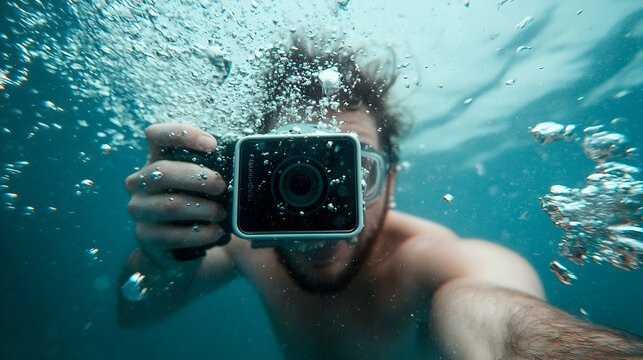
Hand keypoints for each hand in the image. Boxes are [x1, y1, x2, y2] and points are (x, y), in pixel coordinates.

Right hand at [125, 123, 227, 267]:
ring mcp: (139, 210)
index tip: (212, 144)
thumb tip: (244, 165)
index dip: (182, 134)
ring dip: (204, 209)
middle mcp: (140, 183)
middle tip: (222, 186)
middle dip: (199, 178)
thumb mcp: (201, 185)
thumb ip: (213, 170)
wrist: (176, 249)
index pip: (156, 135)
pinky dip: (201, 234)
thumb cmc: (195, 207)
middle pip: (163, 171)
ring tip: (222, 214)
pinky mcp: (145, 237)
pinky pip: (174, 235)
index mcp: (155, 160)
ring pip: (171, 206)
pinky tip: (216, 232)